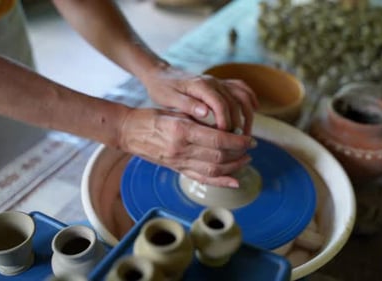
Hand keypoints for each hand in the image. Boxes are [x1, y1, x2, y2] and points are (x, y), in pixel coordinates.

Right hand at [118, 108, 256, 186]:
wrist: (129, 132)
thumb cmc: (152, 117)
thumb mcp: (176, 112)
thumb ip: (199, 119)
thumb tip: (226, 125)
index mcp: (182, 131)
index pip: (218, 140)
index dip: (238, 141)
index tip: (249, 138)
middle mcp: (181, 149)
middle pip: (219, 156)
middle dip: (239, 153)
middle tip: (251, 146)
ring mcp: (179, 162)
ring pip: (213, 169)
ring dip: (234, 166)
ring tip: (246, 159)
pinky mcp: (177, 170)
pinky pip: (201, 178)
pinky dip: (220, 181)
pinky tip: (235, 181)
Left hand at [142, 64, 258, 134]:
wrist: (161, 74)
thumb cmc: (162, 88)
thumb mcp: (169, 98)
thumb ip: (187, 105)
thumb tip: (206, 112)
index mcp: (200, 86)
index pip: (221, 104)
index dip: (225, 121)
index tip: (225, 136)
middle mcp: (213, 82)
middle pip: (235, 102)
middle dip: (239, 122)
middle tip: (237, 142)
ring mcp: (219, 82)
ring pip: (242, 95)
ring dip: (248, 113)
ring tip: (245, 132)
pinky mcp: (221, 84)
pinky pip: (241, 88)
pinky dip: (250, 98)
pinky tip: (254, 110)